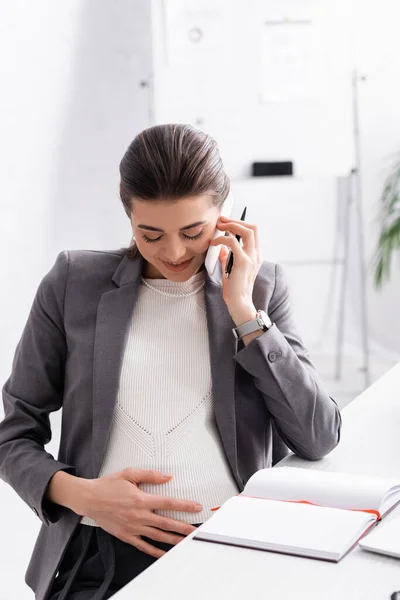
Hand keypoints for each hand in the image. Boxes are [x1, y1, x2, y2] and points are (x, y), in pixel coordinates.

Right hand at [81, 468, 202, 557]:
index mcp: (141, 499)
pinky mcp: (126, 535)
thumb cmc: (108, 485)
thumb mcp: (129, 473)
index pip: (168, 503)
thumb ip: (150, 475)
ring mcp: (133, 527)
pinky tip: (164, 554)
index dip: (184, 505)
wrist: (89, 499)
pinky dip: (155, 551)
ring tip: (186, 542)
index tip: (196, 507)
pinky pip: (143, 546)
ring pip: (158, 536)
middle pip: (167, 523)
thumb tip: (167, 477)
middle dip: (183, 527)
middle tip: (196, 530)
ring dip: (173, 539)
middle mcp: (139, 515)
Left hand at [209, 215, 261, 323]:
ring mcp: (251, 257)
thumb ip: (227, 257)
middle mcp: (256, 255)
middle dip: (236, 220)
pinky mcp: (243, 262)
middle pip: (253, 228)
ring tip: (219, 226)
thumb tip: (221, 248)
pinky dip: (222, 239)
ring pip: (247, 231)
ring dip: (231, 225)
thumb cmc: (234, 289)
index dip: (239, 224)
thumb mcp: (230, 269)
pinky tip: (214, 243)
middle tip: (221, 220)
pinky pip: (233, 242)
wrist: (239, 303)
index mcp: (254, 255)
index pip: (252, 232)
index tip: (225, 223)